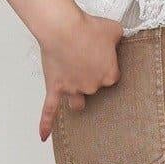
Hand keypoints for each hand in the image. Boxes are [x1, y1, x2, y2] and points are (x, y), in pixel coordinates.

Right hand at [38, 10, 126, 141]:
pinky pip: (49, 110)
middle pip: (94, 88)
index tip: (102, 57)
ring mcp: (73, 90)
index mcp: (109, 76)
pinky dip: (45, 123)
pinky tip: (44, 135)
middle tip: (85, 58)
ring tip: (76, 91)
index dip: (106, 66)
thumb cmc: (87, 28)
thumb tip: (121, 37)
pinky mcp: (55, 88)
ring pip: (77, 102)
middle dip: (90, 76)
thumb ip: (120, 36)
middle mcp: (92, 86)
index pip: (112, 78)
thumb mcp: (114, 28)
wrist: (63, 28)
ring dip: (77, 98)